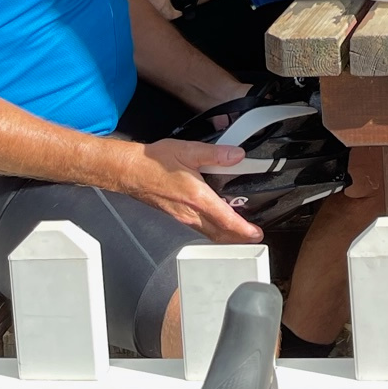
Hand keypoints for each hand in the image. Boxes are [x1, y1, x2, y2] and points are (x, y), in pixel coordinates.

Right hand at [116, 138, 262, 242]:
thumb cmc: (154, 163)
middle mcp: (190, 212)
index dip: (243, 230)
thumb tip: (237, 155)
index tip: (256, 234)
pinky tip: (217, 222)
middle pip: (220, 233)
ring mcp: (182, 217)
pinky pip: (199, 229)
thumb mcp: (188, 151)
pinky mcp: (176, 216)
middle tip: (254, 236)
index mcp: (197, 197)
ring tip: (240, 231)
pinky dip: (213, 230)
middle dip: (239, 238)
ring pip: (209, 233)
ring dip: (226, 235)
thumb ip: (215, 154)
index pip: (226, 220)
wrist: (131, 172)